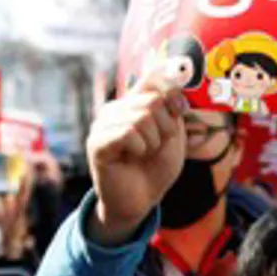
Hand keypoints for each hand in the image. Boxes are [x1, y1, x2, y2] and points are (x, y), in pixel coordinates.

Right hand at [85, 72, 186, 245]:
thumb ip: (172, 105)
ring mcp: (103, 124)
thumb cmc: (155, 168)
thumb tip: (173, 74)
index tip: (179, 110)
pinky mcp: (97, 143)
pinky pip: (128, 133)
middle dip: (166, 127)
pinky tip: (132, 158)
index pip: (153, 77)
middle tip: (157, 146)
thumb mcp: (174, 133)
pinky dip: (140, 148)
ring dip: (153, 142)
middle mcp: (115, 108)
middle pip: (153, 99)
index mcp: (133, 102)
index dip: (173, 90)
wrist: (141, 201)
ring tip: (144, 154)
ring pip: (142, 116)